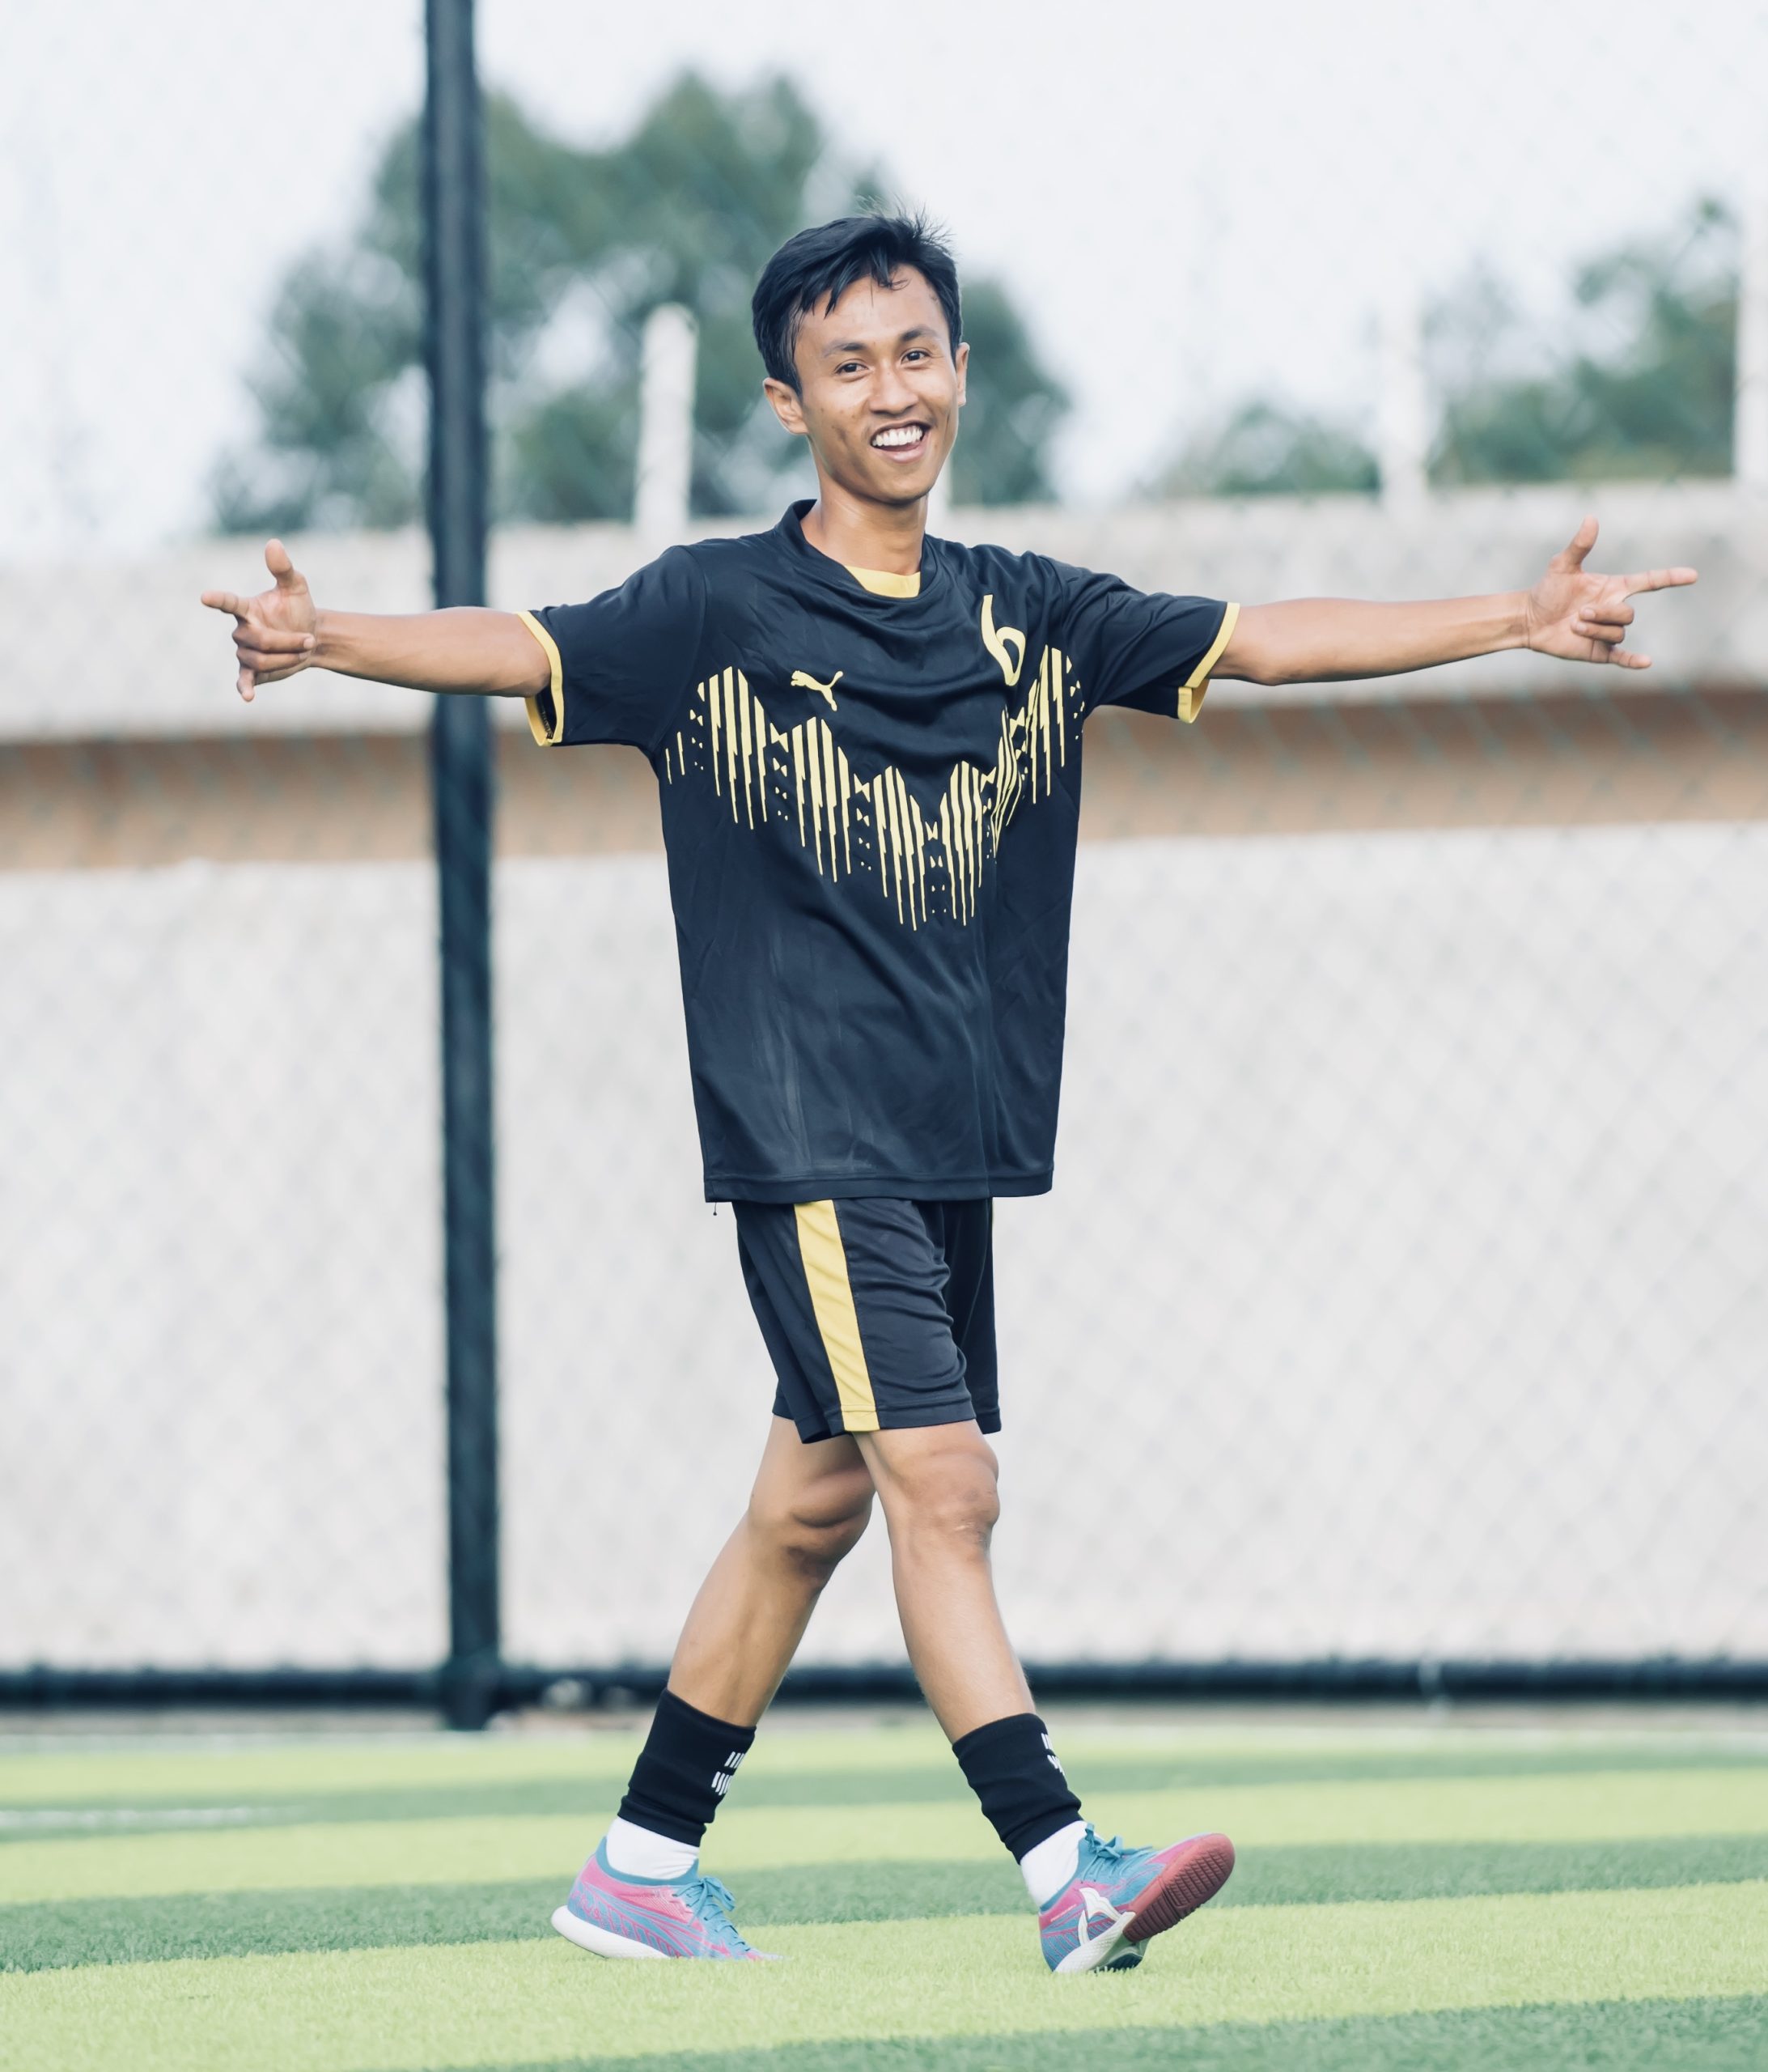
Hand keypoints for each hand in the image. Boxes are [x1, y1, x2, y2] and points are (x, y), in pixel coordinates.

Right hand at [200, 540, 318, 700]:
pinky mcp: (251, 670)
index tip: (205, 597)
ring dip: (287, 657)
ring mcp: (244, 651)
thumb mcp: (296, 587)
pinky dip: (244, 687)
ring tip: (302, 650)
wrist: (311, 638)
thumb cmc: (298, 609)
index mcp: (247, 609)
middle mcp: (241, 630)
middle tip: (309, 639)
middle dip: (288, 642)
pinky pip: (244, 679)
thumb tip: (273, 543)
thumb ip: (283, 568)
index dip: (218, 600)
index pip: (229, 603)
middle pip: (259, 641)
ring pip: (261, 659)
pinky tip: (248, 696)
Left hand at [1523, 516, 1696, 670]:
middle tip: (1579, 613)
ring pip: (1618, 633)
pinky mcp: (1598, 652)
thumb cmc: (1547, 590)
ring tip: (1574, 625)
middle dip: (1604, 614)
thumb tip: (1591, 518)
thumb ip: (1579, 545)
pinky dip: (1633, 661)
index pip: (1649, 582)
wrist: (1529, 620)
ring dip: (1595, 630)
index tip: (1692, 575)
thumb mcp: (1562, 566)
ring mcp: (1608, 632)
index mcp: (1613, 588)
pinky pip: (1622, 657)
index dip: (1670, 578)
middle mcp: (1614, 609)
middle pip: (1628, 614)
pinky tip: (1647, 662)